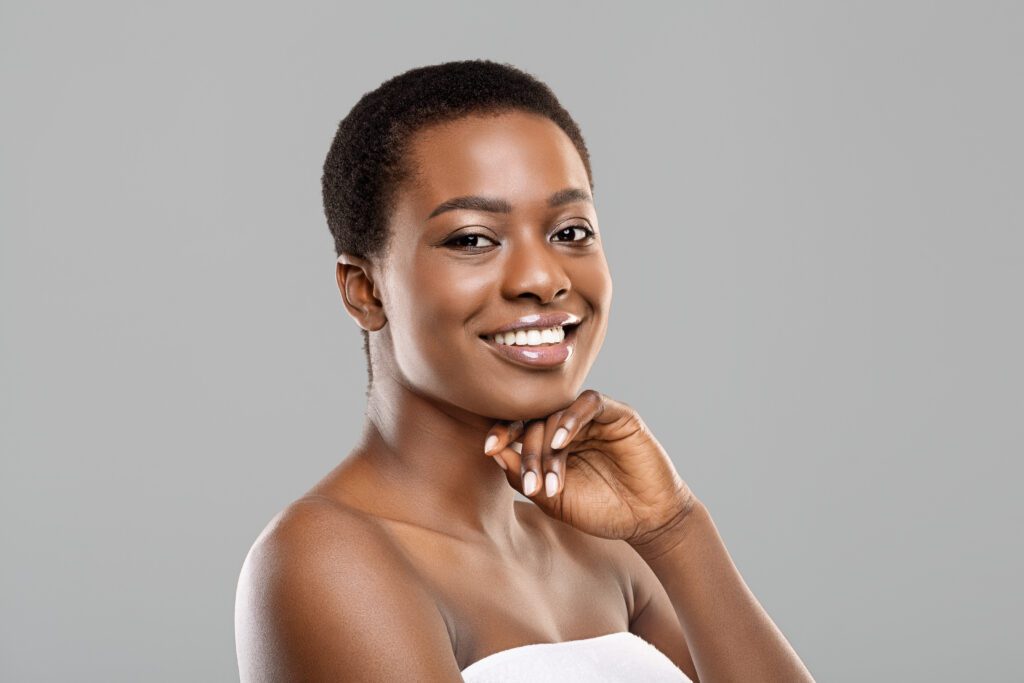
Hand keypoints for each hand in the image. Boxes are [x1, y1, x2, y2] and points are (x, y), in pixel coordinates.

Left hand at [483, 389, 697, 549]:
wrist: (646, 522)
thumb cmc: (599, 511)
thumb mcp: (552, 500)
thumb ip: (523, 476)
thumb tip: (495, 452)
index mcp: (550, 442)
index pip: (519, 426)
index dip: (501, 432)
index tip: (489, 448)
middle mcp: (569, 426)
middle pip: (536, 420)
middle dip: (529, 452)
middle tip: (532, 483)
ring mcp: (593, 419)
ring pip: (558, 412)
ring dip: (548, 443)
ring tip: (550, 476)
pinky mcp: (618, 414)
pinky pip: (588, 403)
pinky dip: (572, 418)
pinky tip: (563, 441)